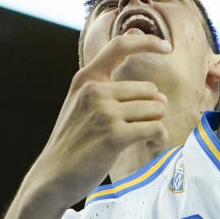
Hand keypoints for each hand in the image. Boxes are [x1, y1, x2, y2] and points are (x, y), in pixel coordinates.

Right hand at [27, 31, 170, 206]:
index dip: (147, 42)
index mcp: (86, 79)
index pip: (120, 46)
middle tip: (145, 127)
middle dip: (153, 109)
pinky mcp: (114, 134)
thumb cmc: (74, 142)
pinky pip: (154, 128)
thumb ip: (113, 93)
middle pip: (149, 89)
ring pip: (154, 109)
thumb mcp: (82, 105)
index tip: (166, 46)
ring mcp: (104, 112)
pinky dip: (158, 139)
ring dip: (156, 126)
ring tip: (146, 139)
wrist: (53, 176)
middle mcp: (94, 90)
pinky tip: (151, 146)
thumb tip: (161, 97)